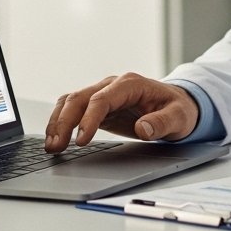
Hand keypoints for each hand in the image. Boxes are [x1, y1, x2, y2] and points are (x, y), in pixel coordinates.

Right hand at [43, 73, 199, 152]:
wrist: (177, 105)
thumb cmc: (178, 109)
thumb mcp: (179, 118)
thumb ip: (162, 122)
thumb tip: (143, 128)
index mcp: (130, 84)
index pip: (101, 99)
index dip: (88, 119)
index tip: (80, 140)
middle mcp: (112, 85)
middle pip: (80, 98)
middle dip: (64, 121)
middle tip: (56, 146)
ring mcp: (103, 93)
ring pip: (71, 101)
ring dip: (57, 121)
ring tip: (51, 145)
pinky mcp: (97, 106)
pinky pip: (74, 109)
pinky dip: (61, 122)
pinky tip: (56, 139)